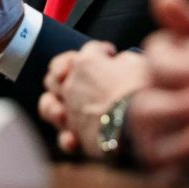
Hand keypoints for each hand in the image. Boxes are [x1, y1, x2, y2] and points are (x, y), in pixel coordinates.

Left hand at [39, 41, 149, 157]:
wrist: (138, 124)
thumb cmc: (141, 90)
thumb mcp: (139, 64)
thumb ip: (125, 60)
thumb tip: (121, 62)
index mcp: (87, 62)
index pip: (91, 50)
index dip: (103, 51)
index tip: (111, 55)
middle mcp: (72, 84)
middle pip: (57, 73)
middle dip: (67, 72)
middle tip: (84, 78)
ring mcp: (69, 110)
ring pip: (48, 105)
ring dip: (55, 106)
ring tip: (67, 110)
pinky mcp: (73, 135)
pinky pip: (62, 137)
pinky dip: (68, 138)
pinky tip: (76, 138)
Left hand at [129, 0, 188, 185]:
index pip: (156, 46)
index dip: (159, 64)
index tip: (172, 81)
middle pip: (149, 72)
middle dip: (149, 92)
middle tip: (162, 114)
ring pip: (147, 110)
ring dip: (150, 127)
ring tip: (162, 140)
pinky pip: (167, 149)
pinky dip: (166, 161)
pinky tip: (176, 164)